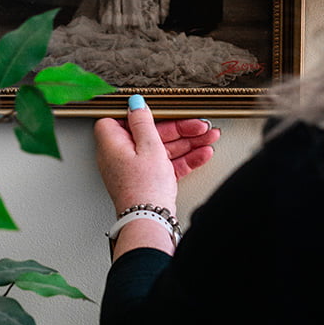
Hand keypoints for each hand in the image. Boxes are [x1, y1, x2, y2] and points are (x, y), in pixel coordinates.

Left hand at [94, 106, 218, 215]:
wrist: (150, 221)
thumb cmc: (143, 187)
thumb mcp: (147, 146)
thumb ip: (143, 122)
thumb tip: (135, 103)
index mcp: (113, 144)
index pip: (120, 119)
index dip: (138, 113)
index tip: (158, 108)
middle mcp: (122, 157)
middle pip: (151, 134)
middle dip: (178, 129)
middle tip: (199, 125)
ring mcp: (136, 170)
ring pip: (163, 149)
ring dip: (188, 142)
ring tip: (210, 137)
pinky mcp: (150, 181)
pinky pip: (168, 164)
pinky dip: (185, 158)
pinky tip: (203, 153)